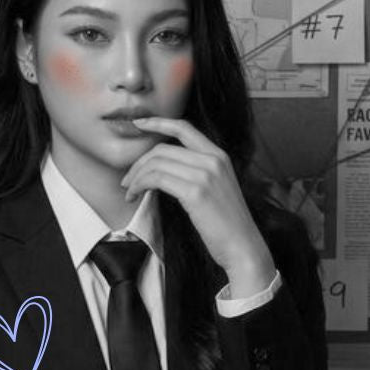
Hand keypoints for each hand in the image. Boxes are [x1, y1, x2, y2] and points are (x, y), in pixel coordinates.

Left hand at [123, 117, 275, 294]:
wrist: (243, 246)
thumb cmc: (226, 224)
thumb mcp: (216, 187)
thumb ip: (196, 172)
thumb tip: (162, 168)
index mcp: (219, 155)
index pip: (184, 127)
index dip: (158, 122)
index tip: (139, 123)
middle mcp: (213, 160)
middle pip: (162, 149)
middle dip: (138, 163)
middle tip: (127, 181)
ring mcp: (205, 174)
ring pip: (156, 163)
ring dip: (136, 177)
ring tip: (130, 192)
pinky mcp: (196, 192)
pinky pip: (157, 179)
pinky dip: (140, 185)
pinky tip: (136, 196)